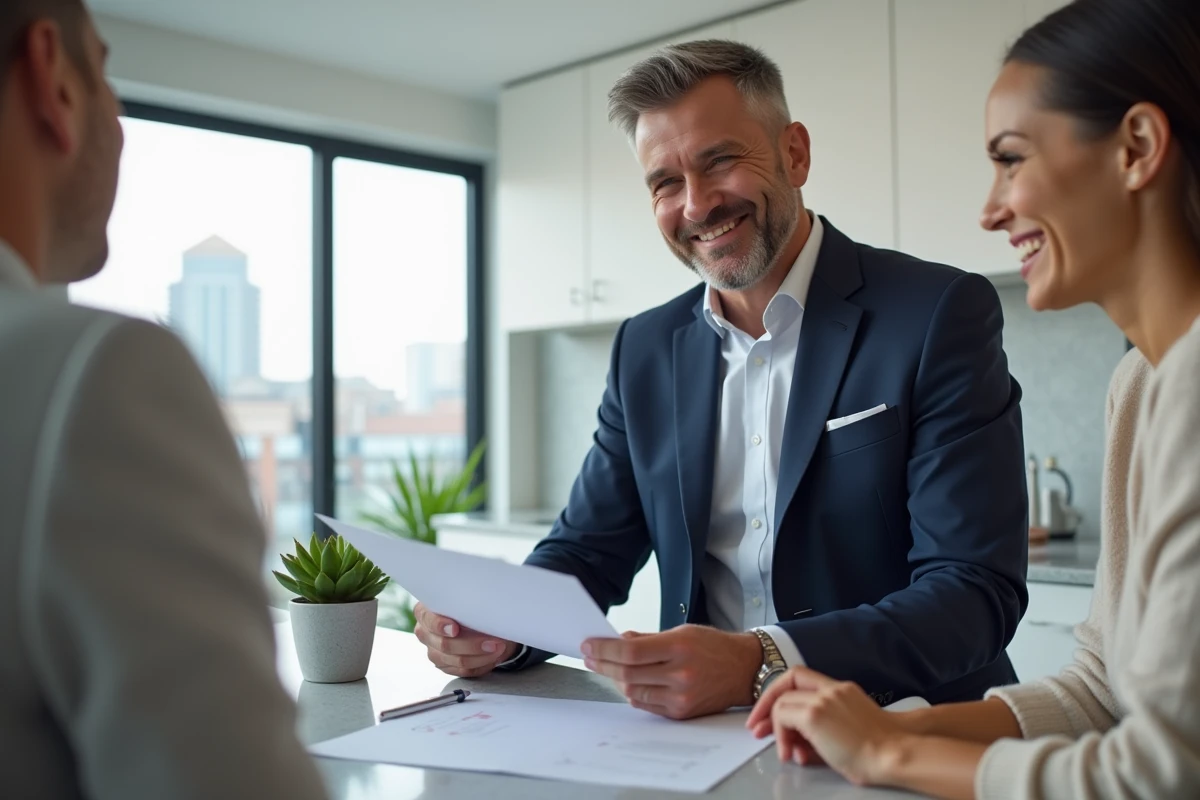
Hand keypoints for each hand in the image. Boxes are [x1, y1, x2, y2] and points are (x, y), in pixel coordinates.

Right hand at [412, 602, 518, 677]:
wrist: (478, 622)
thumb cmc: (471, 606)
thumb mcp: (470, 600)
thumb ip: (468, 603)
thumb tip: (482, 604)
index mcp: (425, 612)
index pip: (428, 619)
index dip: (440, 625)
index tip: (455, 629)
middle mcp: (425, 633)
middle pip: (445, 645)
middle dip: (472, 645)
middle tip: (494, 642)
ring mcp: (434, 652)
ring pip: (457, 661)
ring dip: (481, 656)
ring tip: (499, 648)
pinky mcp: (445, 666)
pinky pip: (464, 671)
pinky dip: (482, 664)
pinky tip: (493, 656)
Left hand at [581, 625, 761, 719]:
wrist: (745, 670)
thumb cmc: (713, 646)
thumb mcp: (682, 632)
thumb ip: (648, 638)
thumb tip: (617, 640)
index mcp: (679, 647)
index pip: (631, 651)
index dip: (605, 649)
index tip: (588, 645)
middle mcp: (680, 674)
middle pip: (628, 673)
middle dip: (603, 664)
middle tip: (590, 657)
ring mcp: (681, 696)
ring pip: (633, 691)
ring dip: (616, 679)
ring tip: (608, 668)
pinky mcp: (681, 712)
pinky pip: (646, 705)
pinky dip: (633, 692)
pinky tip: (628, 681)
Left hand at [752, 666, 908, 785]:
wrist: (893, 755)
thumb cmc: (878, 752)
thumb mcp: (847, 733)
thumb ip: (820, 734)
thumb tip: (796, 749)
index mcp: (842, 690)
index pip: (802, 678)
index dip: (782, 692)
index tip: (771, 712)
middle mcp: (832, 690)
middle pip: (787, 682)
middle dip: (767, 704)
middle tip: (756, 726)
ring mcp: (823, 700)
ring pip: (783, 702)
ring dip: (776, 728)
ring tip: (783, 750)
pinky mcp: (815, 715)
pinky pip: (784, 717)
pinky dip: (781, 735)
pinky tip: (790, 753)